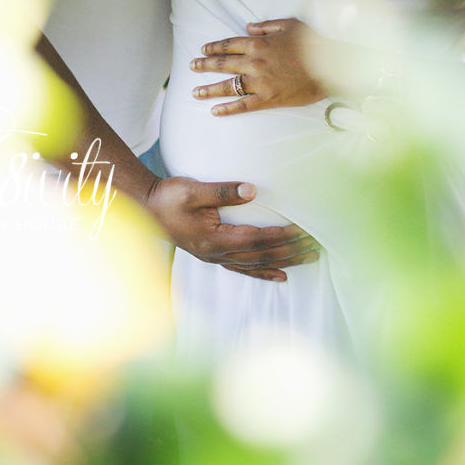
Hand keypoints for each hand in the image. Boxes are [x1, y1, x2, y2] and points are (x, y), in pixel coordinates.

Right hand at [143, 176, 320, 281]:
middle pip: (261, 255)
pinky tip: (281, 275)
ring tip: (310, 257)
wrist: (147, 209)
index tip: (304, 229)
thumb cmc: (169, 197)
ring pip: (257, 264)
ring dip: (285, 261)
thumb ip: (222, 190)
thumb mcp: (192, 189)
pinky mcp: (214, 256)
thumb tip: (252, 190)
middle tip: (317, 244)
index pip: (256, 239)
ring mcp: (215, 257)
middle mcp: (217, 253)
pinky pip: (244, 269)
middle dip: (291, 250)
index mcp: (213, 238)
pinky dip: (264, 273)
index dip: (281, 236)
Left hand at [190, 18, 325, 115]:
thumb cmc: (312, 42)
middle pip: (222, 64)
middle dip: (204, 65)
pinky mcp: (268, 98)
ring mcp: (259, 82)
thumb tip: (247, 27)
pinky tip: (215, 110)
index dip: (213, 47)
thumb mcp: (289, 25)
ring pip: (227, 86)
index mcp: (258, 44)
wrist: (330, 64)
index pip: (228, 45)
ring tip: (195, 92)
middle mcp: (254, 62)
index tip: (203, 49)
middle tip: (192, 67)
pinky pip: (243, 105)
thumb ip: (266, 27)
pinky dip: (228, 108)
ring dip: (209, 89)